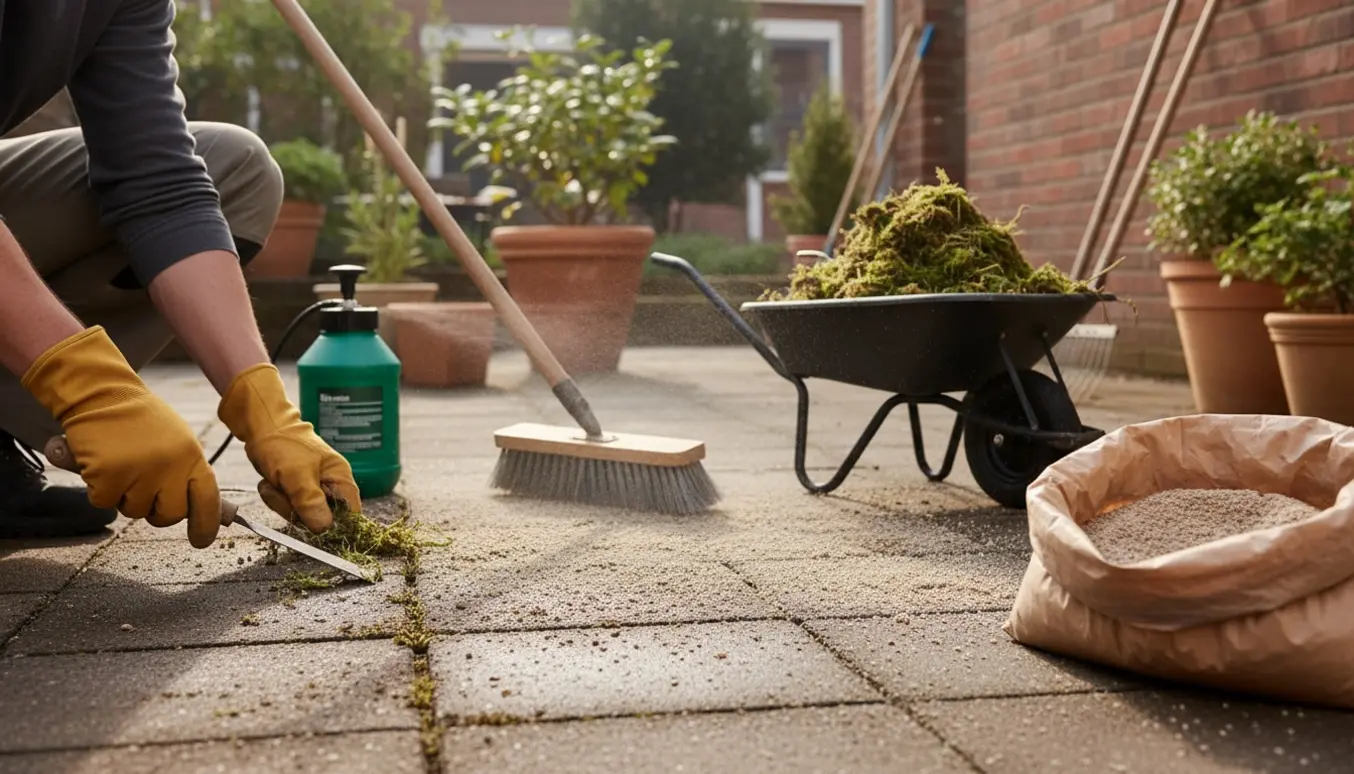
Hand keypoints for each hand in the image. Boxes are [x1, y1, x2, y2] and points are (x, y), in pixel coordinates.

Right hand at [21, 327, 222, 546]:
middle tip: (142, 485)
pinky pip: (103, 502)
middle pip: (169, 515)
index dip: (206, 524)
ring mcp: (139, 472)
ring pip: (133, 511)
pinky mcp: (108, 475)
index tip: (201, 540)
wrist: (101, 394)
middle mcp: (170, 466)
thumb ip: (189, 474)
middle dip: (155, 509)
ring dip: (124, 495)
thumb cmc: (140, 421)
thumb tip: (216, 513)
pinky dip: (98, 488)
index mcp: (192, 455)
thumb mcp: (177, 442)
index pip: (208, 499)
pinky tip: (101, 463)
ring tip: (122, 463)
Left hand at [217, 363, 359, 532]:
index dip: (334, 524)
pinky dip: (276, 499)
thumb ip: (311, 501)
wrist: (261, 429)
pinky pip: (289, 510)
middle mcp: (331, 487)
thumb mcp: (297, 473)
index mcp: (341, 479)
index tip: (313, 522)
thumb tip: (324, 528)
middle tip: (286, 490)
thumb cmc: (284, 444)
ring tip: (276, 482)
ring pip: (302, 517)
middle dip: (298, 510)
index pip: (350, 515)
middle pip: (323, 520)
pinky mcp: (297, 493)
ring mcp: (313, 491)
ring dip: (283, 504)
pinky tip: (272, 484)